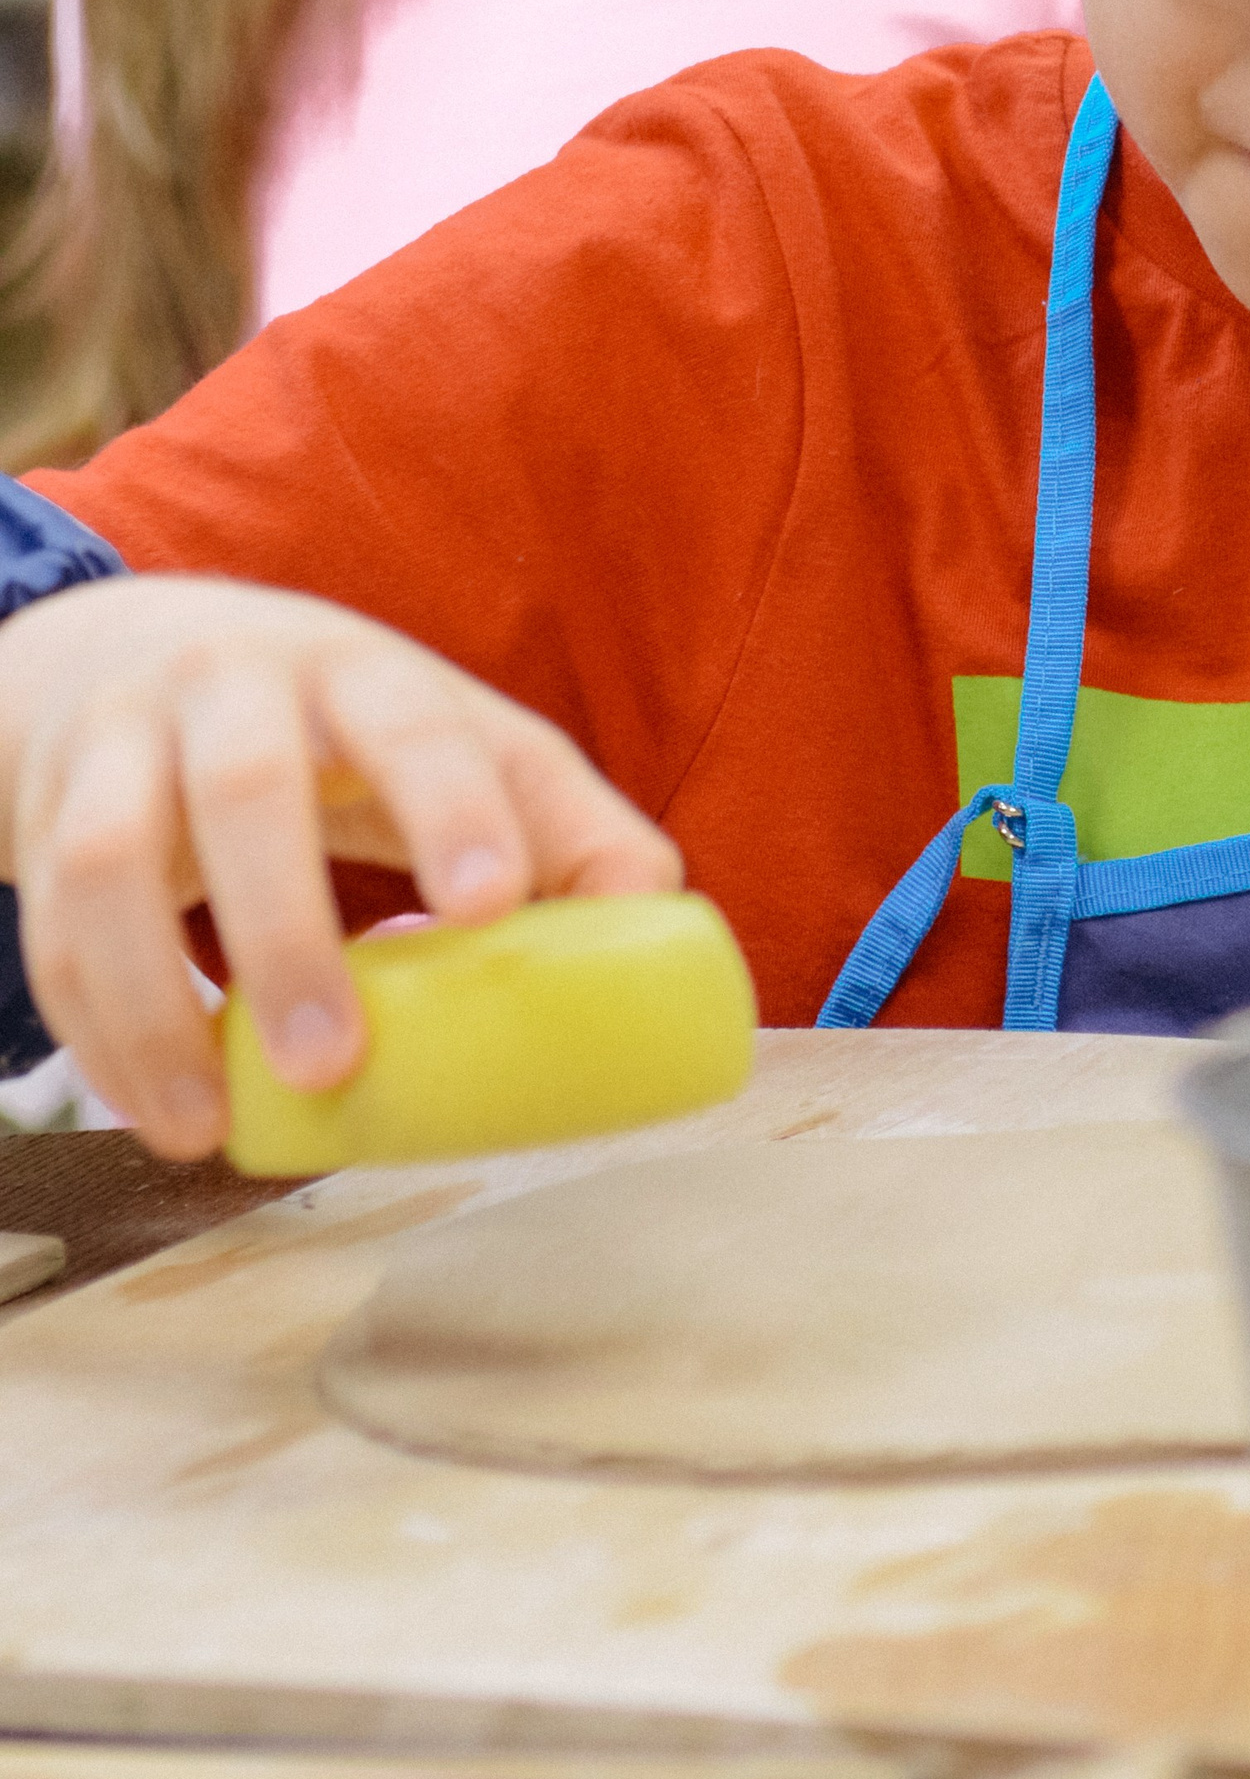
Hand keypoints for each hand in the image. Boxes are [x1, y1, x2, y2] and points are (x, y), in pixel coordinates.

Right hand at [0, 575, 680, 1160]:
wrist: (134, 650)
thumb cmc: (341, 727)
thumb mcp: (457, 740)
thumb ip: (562, 822)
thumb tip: (660, 914)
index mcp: (364, 673)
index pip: (415, 724)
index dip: (455, 809)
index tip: (494, 905)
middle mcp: (233, 688)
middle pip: (248, 792)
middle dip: (286, 932)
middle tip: (330, 1065)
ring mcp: (123, 745)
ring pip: (110, 864)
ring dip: (153, 1007)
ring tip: (208, 1128)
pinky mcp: (45, 815)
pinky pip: (48, 926)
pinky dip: (94, 1031)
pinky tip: (156, 1108)